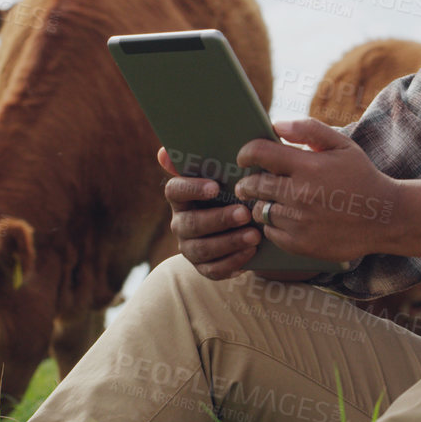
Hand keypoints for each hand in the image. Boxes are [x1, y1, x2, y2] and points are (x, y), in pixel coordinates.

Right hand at [158, 147, 261, 279]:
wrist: (242, 224)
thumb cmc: (233, 191)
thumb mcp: (225, 175)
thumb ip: (206, 160)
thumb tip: (166, 151)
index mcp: (181, 197)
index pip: (174, 190)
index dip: (192, 188)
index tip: (215, 186)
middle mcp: (180, 222)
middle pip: (191, 223)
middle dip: (219, 219)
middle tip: (244, 213)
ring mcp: (190, 247)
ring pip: (202, 248)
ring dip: (229, 242)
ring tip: (254, 235)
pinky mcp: (203, 267)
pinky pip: (213, 270)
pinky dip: (233, 262)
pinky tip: (251, 252)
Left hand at [233, 119, 399, 262]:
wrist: (385, 218)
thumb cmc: (362, 177)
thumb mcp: (343, 145)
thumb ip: (309, 130)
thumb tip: (276, 125)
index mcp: (308, 166)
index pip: (260, 153)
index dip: (246, 153)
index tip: (244, 158)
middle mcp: (300, 194)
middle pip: (254, 185)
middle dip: (247, 183)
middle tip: (248, 184)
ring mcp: (299, 221)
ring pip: (260, 210)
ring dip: (261, 204)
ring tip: (269, 202)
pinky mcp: (300, 244)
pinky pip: (270, 232)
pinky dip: (272, 226)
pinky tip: (284, 220)